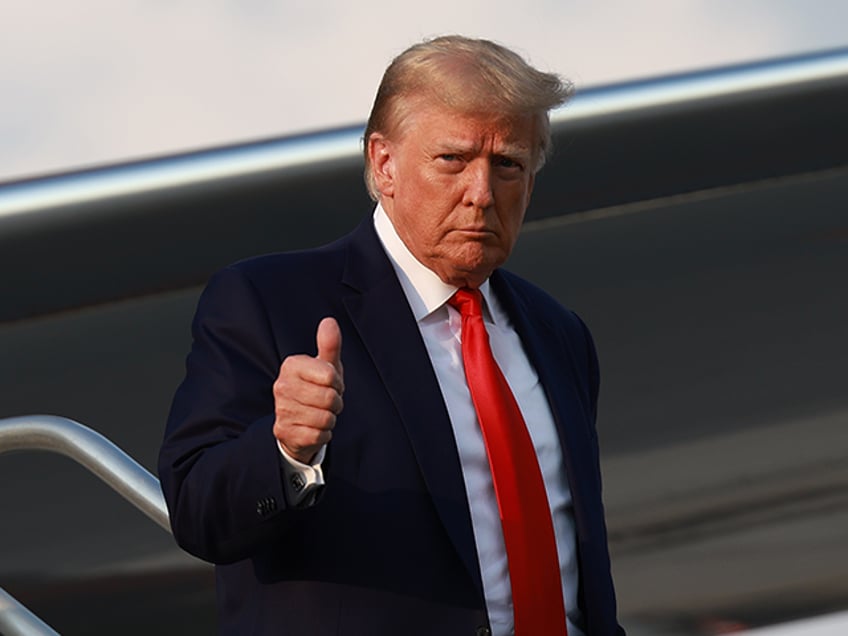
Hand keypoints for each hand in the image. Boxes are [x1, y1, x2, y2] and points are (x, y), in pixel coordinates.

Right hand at [273, 317, 343, 462]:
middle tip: (327, 402)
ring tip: (320, 413)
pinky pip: (318, 435)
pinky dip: (323, 434)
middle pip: (329, 397)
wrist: (300, 422)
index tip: (330, 384)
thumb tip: (329, 321)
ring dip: (329, 419)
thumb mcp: (326, 366)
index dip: (337, 382)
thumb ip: (329, 345)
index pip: (330, 375)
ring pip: (325, 417)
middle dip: (335, 403)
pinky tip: (313, 428)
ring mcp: (281, 410)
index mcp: (291, 365)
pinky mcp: (284, 432)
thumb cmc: (316, 388)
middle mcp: (281, 386)